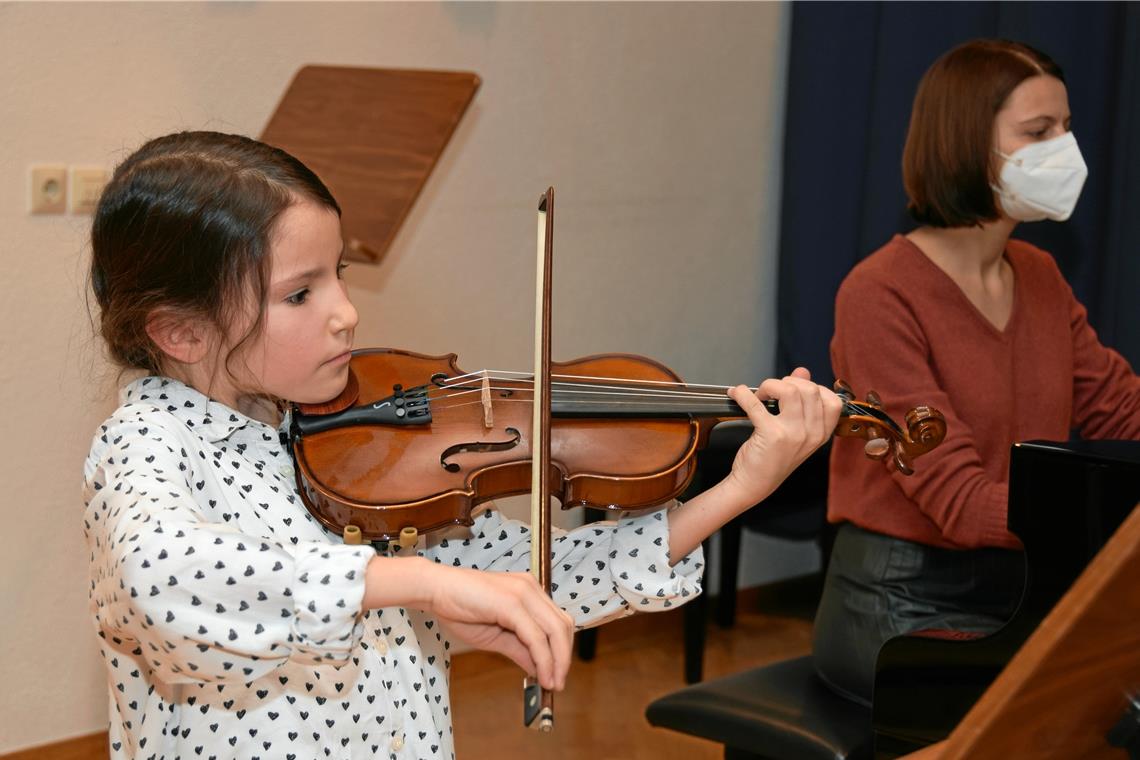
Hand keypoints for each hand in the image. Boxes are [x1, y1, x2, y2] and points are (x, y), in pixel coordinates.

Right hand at [425, 565, 574, 690]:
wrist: (435, 590)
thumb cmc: (460, 609)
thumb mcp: (495, 636)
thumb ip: (520, 649)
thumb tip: (538, 669)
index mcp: (529, 592)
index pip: (558, 621)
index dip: (562, 650)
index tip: (558, 674)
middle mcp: (531, 588)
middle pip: (563, 625)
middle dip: (564, 658)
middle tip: (558, 683)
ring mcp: (523, 593)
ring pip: (555, 631)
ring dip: (557, 661)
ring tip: (551, 683)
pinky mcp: (513, 604)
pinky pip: (536, 636)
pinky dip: (543, 659)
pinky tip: (540, 674)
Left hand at [723, 367, 841, 508]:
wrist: (755, 484)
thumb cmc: (774, 457)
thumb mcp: (795, 430)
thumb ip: (801, 401)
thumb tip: (802, 370)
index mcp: (821, 434)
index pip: (831, 400)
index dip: (812, 387)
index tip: (794, 389)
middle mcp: (812, 434)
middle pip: (809, 389)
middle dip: (787, 382)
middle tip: (771, 391)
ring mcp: (794, 435)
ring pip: (789, 390)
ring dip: (769, 385)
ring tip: (759, 394)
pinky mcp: (771, 435)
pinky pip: (757, 403)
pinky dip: (743, 394)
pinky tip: (737, 394)